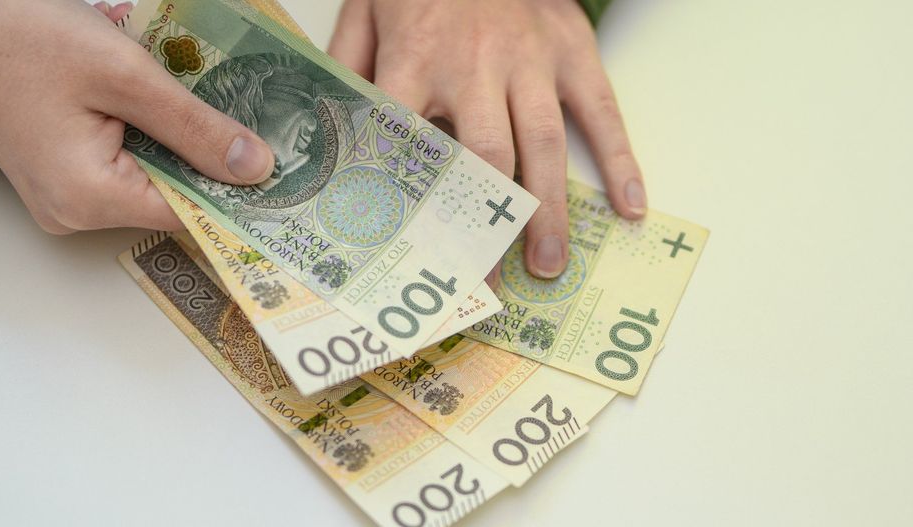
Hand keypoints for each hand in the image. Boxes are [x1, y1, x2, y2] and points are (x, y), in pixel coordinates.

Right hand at [0, 0, 274, 233]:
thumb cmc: (22, 35)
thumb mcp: (123, 73)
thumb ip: (192, 126)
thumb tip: (255, 167)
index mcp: (89, 197)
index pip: (191, 213)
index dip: (238, 192)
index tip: (283, 175)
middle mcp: (75, 212)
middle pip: (174, 197)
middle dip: (211, 161)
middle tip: (254, 127)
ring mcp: (66, 198)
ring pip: (153, 180)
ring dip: (181, 145)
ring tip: (203, 108)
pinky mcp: (64, 175)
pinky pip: (128, 166)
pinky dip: (153, 138)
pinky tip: (164, 106)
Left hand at [329, 0, 645, 280]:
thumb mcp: (364, 8)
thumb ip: (347, 70)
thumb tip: (330, 130)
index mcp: (414, 59)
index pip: (406, 144)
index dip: (409, 206)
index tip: (411, 258)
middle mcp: (473, 66)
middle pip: (486, 158)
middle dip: (488, 227)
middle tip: (489, 281)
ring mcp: (530, 59)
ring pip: (544, 145)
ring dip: (549, 211)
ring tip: (551, 264)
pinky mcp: (571, 48)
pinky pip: (601, 109)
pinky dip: (621, 159)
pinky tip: (630, 206)